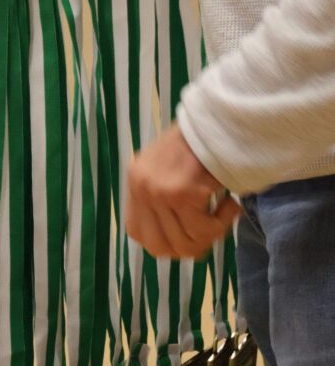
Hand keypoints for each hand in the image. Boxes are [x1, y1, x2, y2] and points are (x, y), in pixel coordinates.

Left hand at [126, 124, 241, 258]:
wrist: (220, 119)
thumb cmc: (200, 144)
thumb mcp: (166, 168)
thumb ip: (161, 199)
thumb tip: (174, 244)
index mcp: (135, 182)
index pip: (138, 234)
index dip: (165, 244)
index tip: (188, 236)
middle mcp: (142, 188)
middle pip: (162, 247)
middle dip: (192, 246)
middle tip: (212, 230)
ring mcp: (159, 192)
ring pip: (186, 242)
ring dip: (212, 233)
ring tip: (224, 210)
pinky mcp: (182, 193)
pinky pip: (205, 229)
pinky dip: (224, 221)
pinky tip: (230, 203)